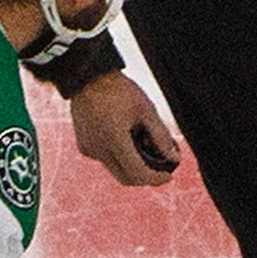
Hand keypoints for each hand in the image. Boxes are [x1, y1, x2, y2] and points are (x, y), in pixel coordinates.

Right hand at [69, 67, 181, 183]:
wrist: (87, 78)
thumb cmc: (118, 89)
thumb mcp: (145, 109)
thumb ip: (160, 135)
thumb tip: (172, 157)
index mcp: (115, 139)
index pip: (137, 173)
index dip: (155, 179)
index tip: (167, 177)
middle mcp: (99, 149)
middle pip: (126, 178)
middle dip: (144, 177)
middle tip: (159, 168)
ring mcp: (89, 150)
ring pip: (115, 170)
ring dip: (131, 166)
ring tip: (141, 145)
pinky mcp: (84, 147)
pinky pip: (105, 160)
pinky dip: (118, 156)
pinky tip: (124, 138)